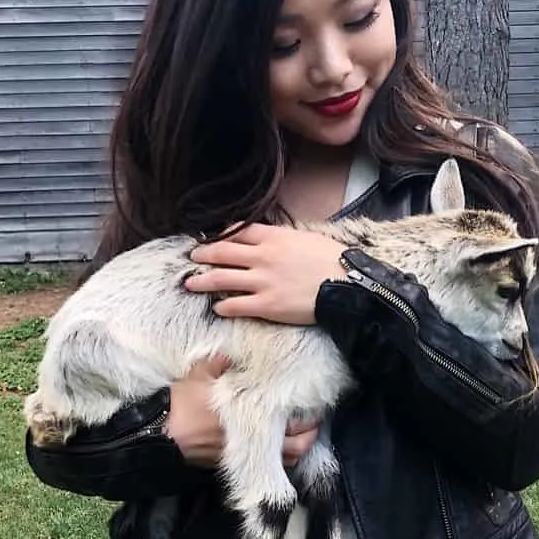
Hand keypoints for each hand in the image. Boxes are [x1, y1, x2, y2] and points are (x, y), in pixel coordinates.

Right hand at [167, 355, 320, 469]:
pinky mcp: (235, 463)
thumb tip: (234, 350)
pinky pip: (270, 466)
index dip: (306, 414)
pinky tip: (284, 448)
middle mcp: (251, 436)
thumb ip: (220, 361)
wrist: (161, 435)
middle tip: (316, 420)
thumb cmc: (181, 404)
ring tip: (305, 434)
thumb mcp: (199, 374)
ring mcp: (245, 452)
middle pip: (295, 444)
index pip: (288, 418)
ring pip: (285, 459)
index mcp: (248, 412)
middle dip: (310, 433)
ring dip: (299, 448)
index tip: (314, 403)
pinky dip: (282, 460)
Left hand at [185, 224, 345, 324]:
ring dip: (202, 281)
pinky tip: (217, 307)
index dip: (219, 234)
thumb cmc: (333, 261)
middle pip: (221, 252)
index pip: (237, 230)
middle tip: (192, 257)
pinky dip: (222, 306)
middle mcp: (262, 257)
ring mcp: (261, 282)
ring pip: (220, 279)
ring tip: (190, 284)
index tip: (209, 237)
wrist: (347, 286)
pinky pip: (235, 305)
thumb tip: (271, 239)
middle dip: (203, 254)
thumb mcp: (307, 238)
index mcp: (274, 237)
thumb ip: (283, 238)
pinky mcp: (266, 305)